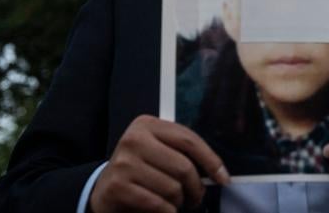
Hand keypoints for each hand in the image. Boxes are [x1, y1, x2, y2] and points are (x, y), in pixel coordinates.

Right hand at [90, 115, 229, 212]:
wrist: (105, 191)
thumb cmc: (142, 170)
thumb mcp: (159, 151)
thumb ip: (182, 153)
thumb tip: (219, 172)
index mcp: (147, 124)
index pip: (189, 140)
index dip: (211, 161)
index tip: (223, 178)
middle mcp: (133, 139)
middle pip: (183, 167)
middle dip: (196, 188)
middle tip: (196, 198)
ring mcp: (123, 163)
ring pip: (173, 188)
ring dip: (180, 202)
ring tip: (175, 203)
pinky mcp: (117, 186)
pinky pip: (158, 204)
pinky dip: (168, 212)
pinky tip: (165, 210)